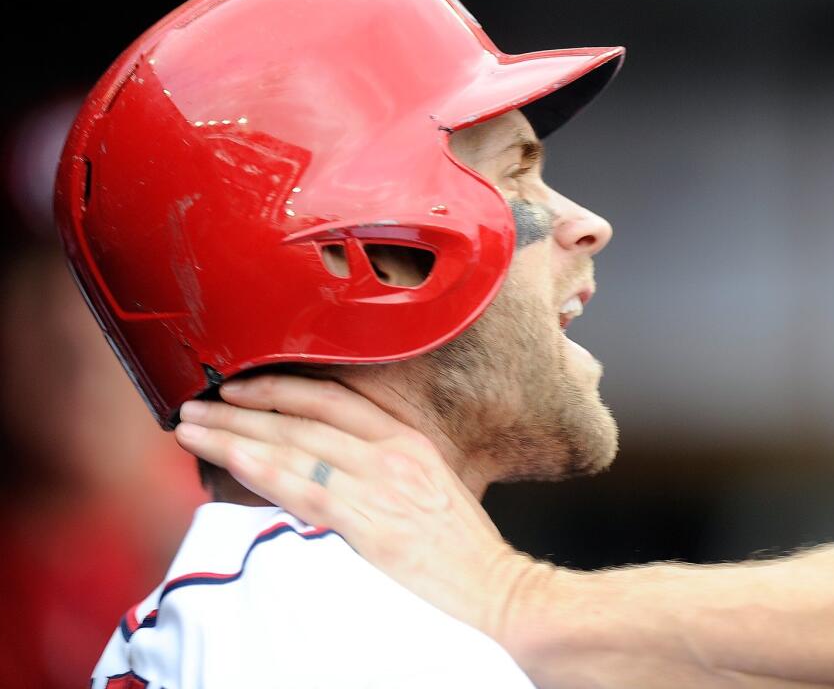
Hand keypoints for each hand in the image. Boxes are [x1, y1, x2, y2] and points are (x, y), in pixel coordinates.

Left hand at [173, 375, 547, 638]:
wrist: (496, 589)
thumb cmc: (463, 551)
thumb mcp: (429, 490)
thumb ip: (383, 471)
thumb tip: (328, 470)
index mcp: (409, 440)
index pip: (334, 399)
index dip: (280, 388)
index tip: (241, 387)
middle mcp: (393, 452)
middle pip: (304, 416)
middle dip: (243, 408)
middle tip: (198, 403)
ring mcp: (382, 483)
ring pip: (294, 445)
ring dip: (235, 433)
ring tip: (193, 426)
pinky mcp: (371, 520)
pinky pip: (304, 487)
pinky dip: (262, 468)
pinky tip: (229, 457)